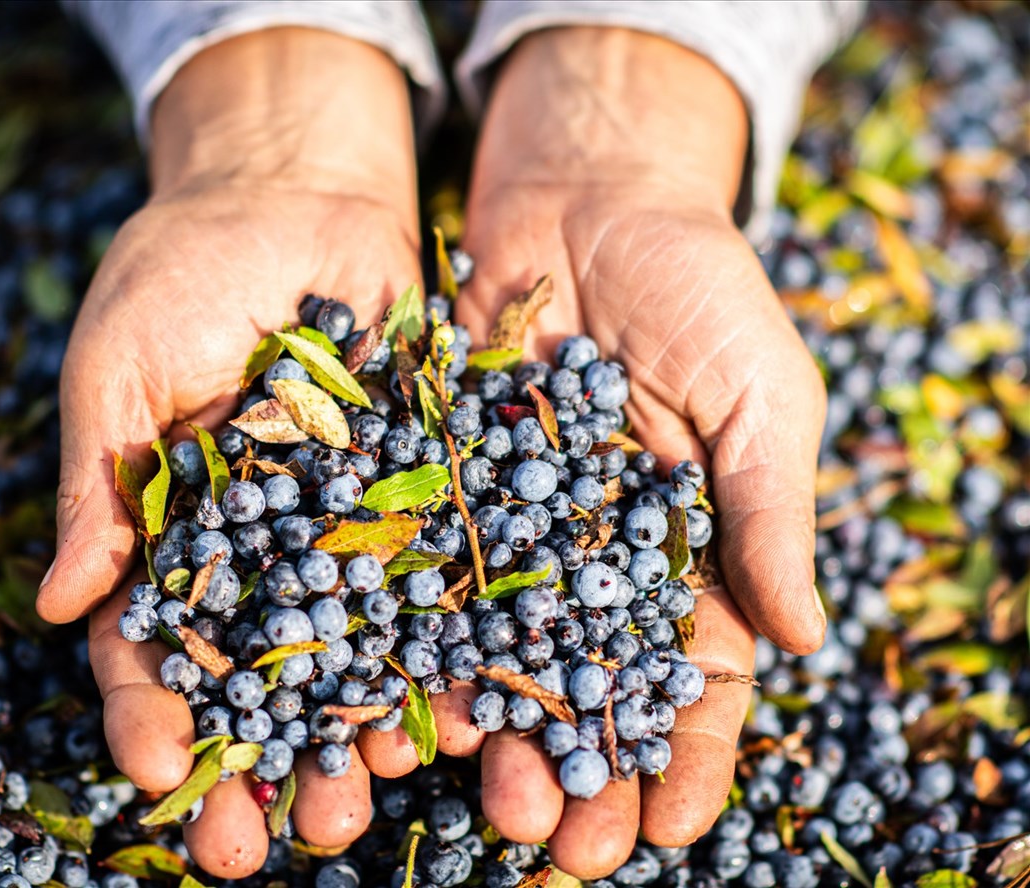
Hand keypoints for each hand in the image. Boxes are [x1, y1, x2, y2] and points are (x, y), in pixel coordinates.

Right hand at [34, 30, 422, 876]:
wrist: (294, 189)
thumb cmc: (181, 268)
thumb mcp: (120, 365)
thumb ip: (98, 485)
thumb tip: (59, 603)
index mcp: (183, 536)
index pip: (158, 643)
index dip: (154, 711)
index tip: (161, 774)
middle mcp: (274, 550)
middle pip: (273, 674)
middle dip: (277, 757)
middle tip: (289, 836)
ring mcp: (357, 524)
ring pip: (366, 645)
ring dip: (369, 722)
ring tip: (379, 790)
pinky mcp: (431, 485)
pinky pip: (445, 571)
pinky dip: (457, 635)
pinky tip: (469, 699)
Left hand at [451, 29, 828, 876]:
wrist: (586, 188)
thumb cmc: (698, 281)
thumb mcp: (759, 390)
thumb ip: (770, 511)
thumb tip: (806, 641)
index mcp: (682, 548)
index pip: (689, 674)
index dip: (682, 754)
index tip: (669, 827)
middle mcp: (587, 556)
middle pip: (579, 683)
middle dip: (572, 767)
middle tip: (554, 841)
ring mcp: (506, 525)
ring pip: (489, 648)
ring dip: (482, 728)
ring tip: (468, 796)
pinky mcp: (433, 482)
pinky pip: (415, 568)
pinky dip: (402, 634)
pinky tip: (387, 700)